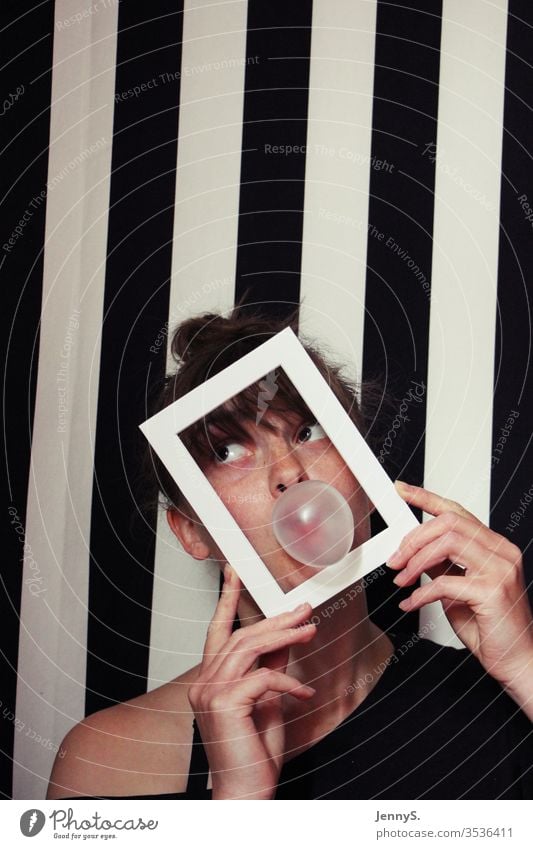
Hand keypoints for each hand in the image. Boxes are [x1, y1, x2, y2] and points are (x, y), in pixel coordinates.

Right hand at [188, 565, 315, 798]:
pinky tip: (304, 694)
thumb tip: (286, 639)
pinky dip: (288, 682)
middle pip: (241, 636)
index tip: (233, 572)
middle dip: (275, 620)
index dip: (226, 599)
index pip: (216, 631)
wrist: (246, 792)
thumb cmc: (253, 753)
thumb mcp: (268, 700)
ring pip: (250, 648)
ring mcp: (209, 692)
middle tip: (303, 610)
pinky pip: (263, 678)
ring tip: (311, 631)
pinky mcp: (224, 703)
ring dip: (285, 636)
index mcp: (209, 680)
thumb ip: (272, 667)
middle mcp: (203, 682)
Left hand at [388, 481, 532, 710]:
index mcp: (494, 546)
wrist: (518, 662)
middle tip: (395, 560)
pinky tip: (411, 603)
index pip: (457, 511)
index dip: (426, 497)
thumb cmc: (491, 627)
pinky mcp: (493, 592)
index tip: (401, 490)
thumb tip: (414, 549)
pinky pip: (446, 582)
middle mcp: (501, 552)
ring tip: (401, 580)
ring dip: (415, 561)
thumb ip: (443, 565)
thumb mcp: (459, 588)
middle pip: (449, 523)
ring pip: (448, 543)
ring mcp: (500, 570)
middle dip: (414, 538)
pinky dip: (421, 593)